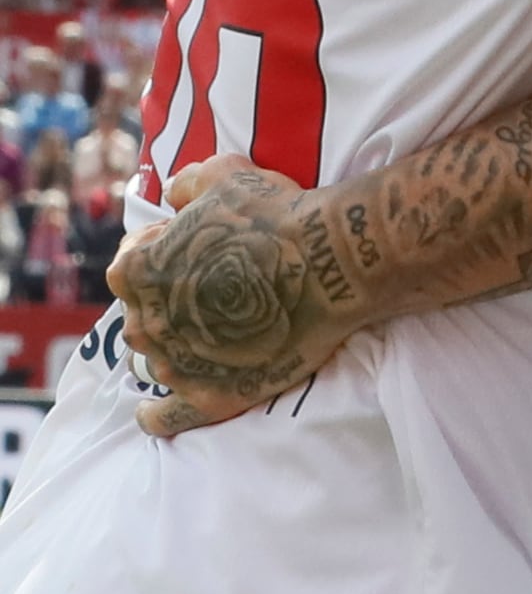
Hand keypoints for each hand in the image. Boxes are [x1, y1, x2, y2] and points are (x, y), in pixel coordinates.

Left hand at [105, 156, 369, 435]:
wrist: (334, 262)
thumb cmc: (281, 214)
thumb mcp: (226, 175)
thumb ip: (187, 183)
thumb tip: (174, 196)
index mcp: (137, 269)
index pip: (134, 264)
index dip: (169, 256)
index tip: (202, 255)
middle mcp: (145, 320)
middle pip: (145, 316)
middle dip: (171, 306)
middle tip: (217, 296)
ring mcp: (175, 362)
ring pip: (157, 361)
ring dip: (174, 352)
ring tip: (211, 342)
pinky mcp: (210, 395)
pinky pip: (167, 418)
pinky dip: (157, 417)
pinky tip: (153, 414)